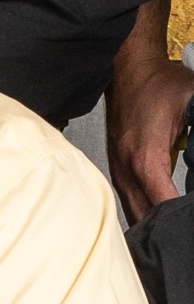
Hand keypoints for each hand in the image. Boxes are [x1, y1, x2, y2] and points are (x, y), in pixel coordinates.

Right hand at [106, 53, 193, 224]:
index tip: (188, 224)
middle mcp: (127, 170)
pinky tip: (160, 217)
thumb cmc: (156, 84)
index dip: (180, 220)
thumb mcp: (193, 102)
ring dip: (154, 225)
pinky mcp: (117, 170)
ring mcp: (118, 172)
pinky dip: (145, 213)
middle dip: (167, 230)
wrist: (127, 70)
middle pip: (146, 220)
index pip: (164, 206)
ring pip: (135, 215)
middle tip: (184, 233)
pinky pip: (130, 203)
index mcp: (146, 158)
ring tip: (175, 232)